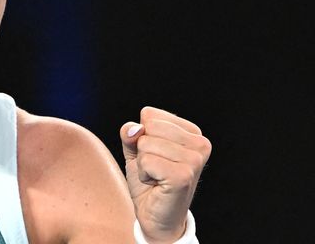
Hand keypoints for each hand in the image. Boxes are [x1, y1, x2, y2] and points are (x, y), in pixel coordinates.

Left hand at [120, 107, 211, 242]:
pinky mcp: (184, 175)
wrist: (155, 216)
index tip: (155, 155)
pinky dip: (143, 174)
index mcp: (192, 131)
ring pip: (145, 143)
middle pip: (148, 127)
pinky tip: (157, 184)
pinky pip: (146, 161)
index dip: (142, 136)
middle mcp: (200, 142)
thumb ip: (131, 133)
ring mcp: (194, 159)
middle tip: (155, 169)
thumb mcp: (136, 150)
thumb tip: (134, 129)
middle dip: (142, 150)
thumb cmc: (149, 180)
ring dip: (142, 164)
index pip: (150, 114)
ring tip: (157, 177)